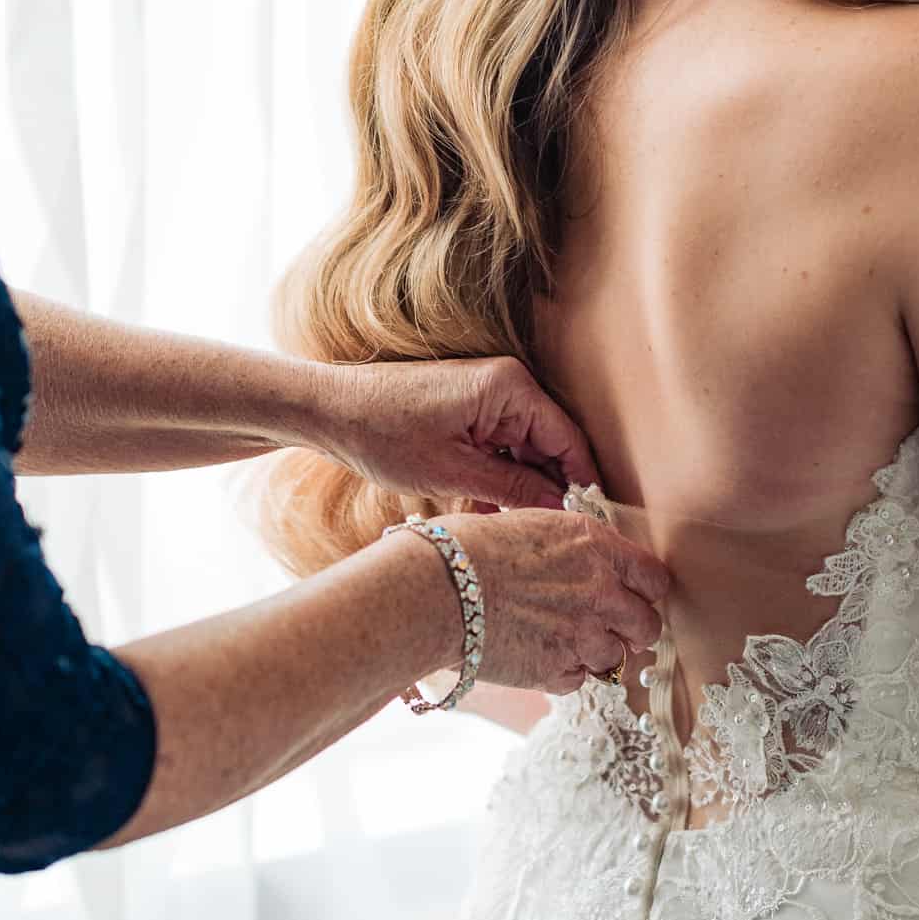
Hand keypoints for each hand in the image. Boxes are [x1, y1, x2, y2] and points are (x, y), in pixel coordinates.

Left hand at [311, 355, 603, 510]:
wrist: (330, 410)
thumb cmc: (382, 433)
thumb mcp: (452, 473)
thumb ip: (514, 489)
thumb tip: (560, 509)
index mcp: (510, 388)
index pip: (569, 441)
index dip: (581, 485)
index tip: (588, 525)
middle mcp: (507, 383)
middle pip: (551, 445)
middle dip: (549, 490)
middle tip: (549, 537)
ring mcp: (488, 393)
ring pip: (526, 449)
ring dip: (521, 487)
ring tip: (513, 528)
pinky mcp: (470, 406)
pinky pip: (501, 444)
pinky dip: (498, 475)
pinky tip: (487, 511)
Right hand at [410, 505, 670, 694]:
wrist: (436, 589)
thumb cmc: (467, 547)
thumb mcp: (530, 525)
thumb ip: (571, 549)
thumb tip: (583, 562)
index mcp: (595, 545)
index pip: (653, 578)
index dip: (644, 591)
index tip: (633, 597)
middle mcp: (601, 590)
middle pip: (647, 626)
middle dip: (631, 631)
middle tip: (606, 629)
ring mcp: (583, 635)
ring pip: (616, 659)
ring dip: (594, 654)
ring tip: (559, 641)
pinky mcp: (558, 671)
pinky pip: (579, 681)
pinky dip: (563, 673)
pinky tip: (535, 655)